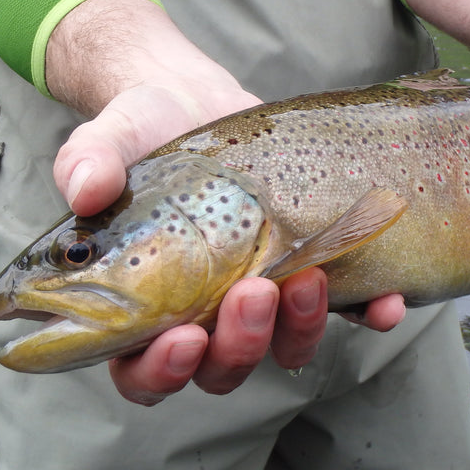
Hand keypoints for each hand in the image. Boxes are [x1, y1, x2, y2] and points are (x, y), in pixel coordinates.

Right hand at [44, 0, 406, 403]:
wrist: (195, 99)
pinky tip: (385, 301)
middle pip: (222, 367)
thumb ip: (87, 162)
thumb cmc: (140, 130)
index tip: (183, 336)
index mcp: (140, 304)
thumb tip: (84, 187)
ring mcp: (259, 294)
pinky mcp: (306, 267)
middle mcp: (201, 313)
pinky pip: (344, 310)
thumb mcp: (109, 137)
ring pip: (283, 346)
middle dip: (241, 343)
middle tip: (252, 291)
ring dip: (299, 327)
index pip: (140, 369)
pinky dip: (367, 313)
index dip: (161, 370)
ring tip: (306, 277)